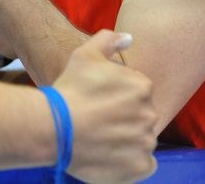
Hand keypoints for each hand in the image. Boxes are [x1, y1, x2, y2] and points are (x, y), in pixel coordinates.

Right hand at [54, 30, 156, 182]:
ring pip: (141, 138)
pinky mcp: (139, 166)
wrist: (54, 127)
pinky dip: (131, 161)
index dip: (116, 96)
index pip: (136, 91)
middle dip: (123, 117)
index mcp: (142, 86)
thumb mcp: (84, 54)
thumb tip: (129, 38)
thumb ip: (109, 40)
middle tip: (98, 119)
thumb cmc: (69, 89)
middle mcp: (150, 113)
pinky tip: (110, 154)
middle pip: (140, 115)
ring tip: (100, 137)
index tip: (99, 100)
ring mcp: (146, 142)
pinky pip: (143, 164)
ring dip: (126, 138)